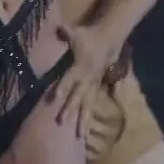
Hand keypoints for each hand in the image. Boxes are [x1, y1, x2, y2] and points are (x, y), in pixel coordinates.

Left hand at [51, 23, 119, 137]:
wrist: (109, 39)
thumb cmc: (90, 36)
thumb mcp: (78, 32)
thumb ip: (67, 33)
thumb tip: (58, 28)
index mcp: (81, 66)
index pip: (69, 78)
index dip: (62, 87)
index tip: (53, 98)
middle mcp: (87, 79)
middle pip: (78, 96)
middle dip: (71, 109)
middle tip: (62, 122)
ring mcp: (93, 85)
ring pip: (87, 105)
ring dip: (83, 120)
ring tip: (79, 136)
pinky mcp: (96, 88)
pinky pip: (92, 105)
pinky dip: (89, 118)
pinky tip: (85, 131)